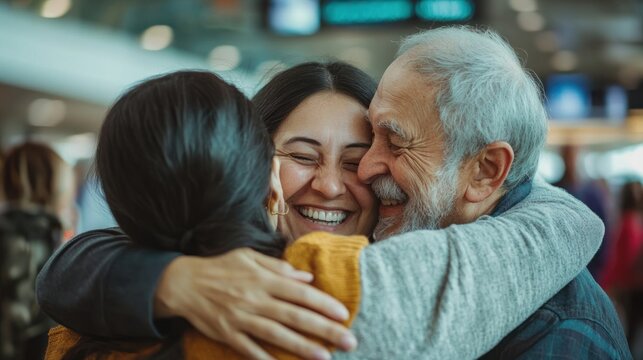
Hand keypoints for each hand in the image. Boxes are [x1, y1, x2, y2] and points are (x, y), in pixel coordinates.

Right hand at [154, 248, 356, 359]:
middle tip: (349, 340)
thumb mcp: (249, 257)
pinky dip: (265, 359)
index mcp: (264, 279)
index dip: (323, 304)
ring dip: (303, 347)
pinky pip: (249, 349)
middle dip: (324, 329)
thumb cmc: (221, 267)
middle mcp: (256, 299)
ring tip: (325, 357)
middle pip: (295, 316)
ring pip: (277, 335)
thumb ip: (279, 267)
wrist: (183, 283)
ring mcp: (241, 318)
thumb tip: (307, 277)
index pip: (300, 292)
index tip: (344, 314)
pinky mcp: (228, 333)